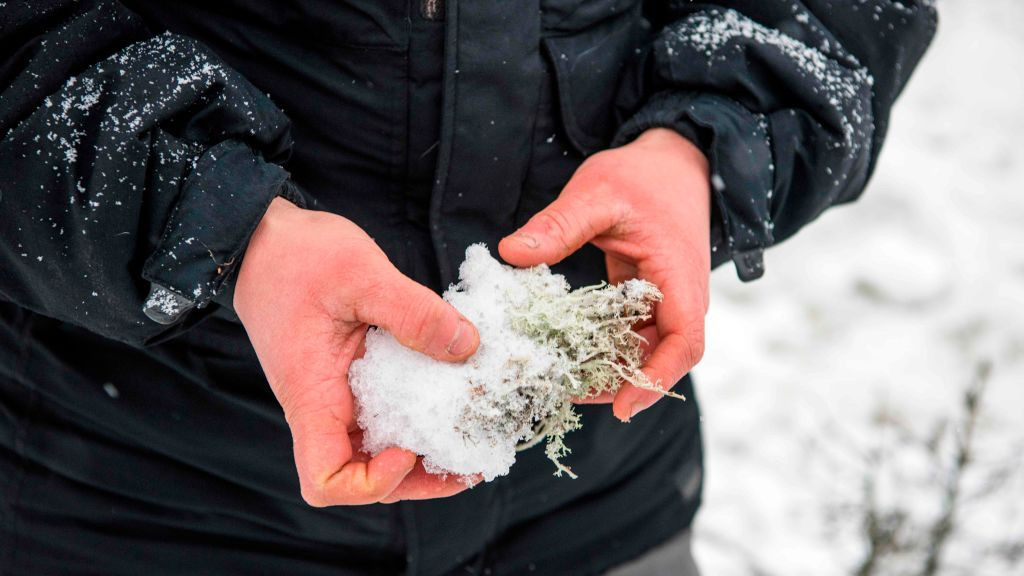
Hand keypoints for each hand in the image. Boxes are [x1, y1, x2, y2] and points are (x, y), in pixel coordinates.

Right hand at [234, 198, 480, 505]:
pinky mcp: (351, 378)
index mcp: (312, 395)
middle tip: (475, 461)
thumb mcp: (361, 273)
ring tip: (476, 441)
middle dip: (420, 480)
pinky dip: (419, 418)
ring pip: (377, 450)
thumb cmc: (296, 256)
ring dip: (425, 455)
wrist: (264, 240)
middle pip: (363, 477)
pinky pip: (384, 415)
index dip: (371, 482)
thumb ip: (414, 312)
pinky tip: (456, 399)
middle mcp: (323, 407)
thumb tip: (467, 346)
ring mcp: (337, 396)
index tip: (408, 449)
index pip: (325, 480)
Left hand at [499, 128, 710, 421]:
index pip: (684, 343)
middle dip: (618, 382)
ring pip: (642, 349)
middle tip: (565, 393)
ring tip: (558, 380)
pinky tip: (565, 352)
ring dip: (607, 367)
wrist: (673, 160)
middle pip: (660, 357)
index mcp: (679, 277)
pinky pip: (628, 332)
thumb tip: (510, 253)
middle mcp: (680, 297)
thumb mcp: (597, 193)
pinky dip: (601, 345)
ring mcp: (665, 300)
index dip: (656, 379)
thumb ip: (559, 224)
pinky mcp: (647, 298)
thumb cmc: (642, 176)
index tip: (624, 407)